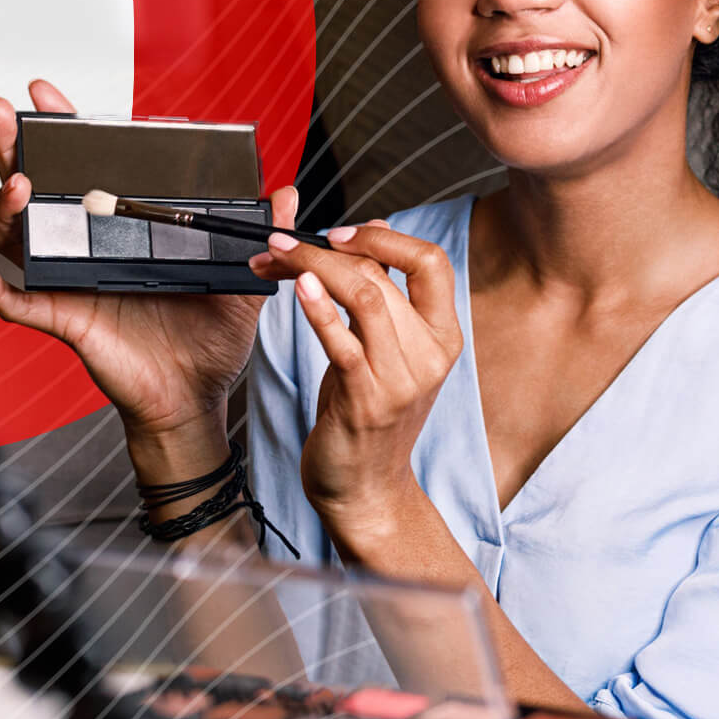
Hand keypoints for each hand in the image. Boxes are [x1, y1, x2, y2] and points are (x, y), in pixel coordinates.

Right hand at [0, 78, 298, 445]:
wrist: (198, 397)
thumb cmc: (209, 340)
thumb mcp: (241, 280)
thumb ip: (260, 234)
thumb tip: (285, 193)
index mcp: (121, 228)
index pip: (83, 168)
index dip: (61, 131)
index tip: (46, 96)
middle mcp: (85, 247)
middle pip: (34, 189)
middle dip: (12, 147)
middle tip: (4, 112)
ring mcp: (69, 282)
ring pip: (18, 238)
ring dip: (7, 208)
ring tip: (17, 184)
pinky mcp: (66, 320)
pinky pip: (20, 305)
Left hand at [249, 222, 462, 535]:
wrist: (367, 489)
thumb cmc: (369, 415)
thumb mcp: (387, 349)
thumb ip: (386, 294)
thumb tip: (377, 230)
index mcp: (442, 335)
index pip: (432, 262)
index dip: (385, 238)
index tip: (340, 232)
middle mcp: (430, 354)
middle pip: (383, 274)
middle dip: (323, 250)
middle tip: (280, 244)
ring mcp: (401, 379)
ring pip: (365, 296)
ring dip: (313, 267)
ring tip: (276, 257)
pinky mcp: (366, 401)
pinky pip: (344, 343)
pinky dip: (319, 309)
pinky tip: (297, 288)